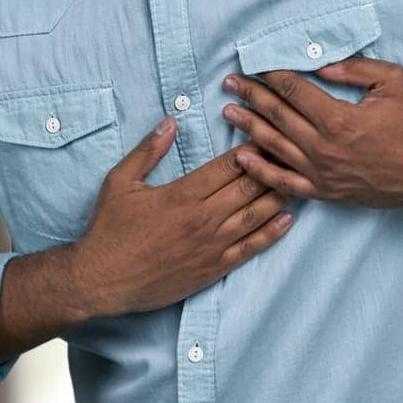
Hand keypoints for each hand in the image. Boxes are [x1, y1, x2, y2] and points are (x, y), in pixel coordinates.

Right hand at [70, 116, 295, 317]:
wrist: (102, 280)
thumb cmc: (109, 230)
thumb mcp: (120, 182)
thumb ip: (148, 151)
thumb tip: (170, 122)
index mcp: (183, 194)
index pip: (228, 166)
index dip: (252, 149)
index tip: (268, 135)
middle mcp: (203, 219)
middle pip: (249, 187)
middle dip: (273, 167)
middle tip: (293, 151)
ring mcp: (211, 246)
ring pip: (256, 216)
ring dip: (280, 196)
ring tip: (301, 179)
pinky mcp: (213, 269)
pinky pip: (250, 249)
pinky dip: (272, 233)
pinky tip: (289, 220)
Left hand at [220, 57, 402, 208]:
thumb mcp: (393, 81)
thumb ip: (354, 69)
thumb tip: (319, 65)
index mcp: (339, 119)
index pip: (293, 92)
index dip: (271, 76)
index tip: (254, 66)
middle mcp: (324, 148)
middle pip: (277, 116)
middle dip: (251, 96)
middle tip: (230, 82)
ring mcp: (323, 174)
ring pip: (274, 147)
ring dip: (248, 127)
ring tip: (228, 111)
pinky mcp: (326, 192)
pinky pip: (285, 183)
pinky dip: (261, 171)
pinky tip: (242, 158)